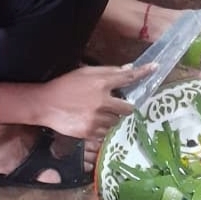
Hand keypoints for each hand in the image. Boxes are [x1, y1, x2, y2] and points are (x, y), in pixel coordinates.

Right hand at [38, 62, 155, 138]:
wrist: (46, 104)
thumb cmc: (66, 85)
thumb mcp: (85, 72)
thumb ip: (108, 72)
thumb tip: (128, 69)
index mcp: (101, 83)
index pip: (128, 77)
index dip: (143, 72)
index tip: (154, 68)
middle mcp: (102, 101)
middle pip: (127, 107)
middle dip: (123, 107)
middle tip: (113, 105)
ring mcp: (96, 118)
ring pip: (117, 121)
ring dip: (112, 118)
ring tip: (97, 113)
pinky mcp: (90, 132)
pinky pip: (106, 132)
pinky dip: (103, 128)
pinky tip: (92, 121)